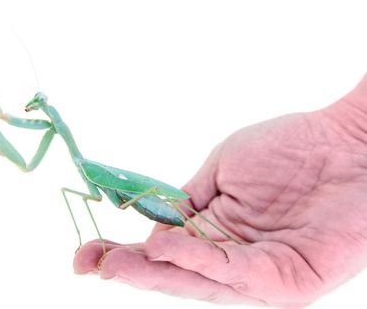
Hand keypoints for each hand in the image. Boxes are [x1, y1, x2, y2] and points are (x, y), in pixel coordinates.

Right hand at [74, 76, 366, 306]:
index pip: (161, 252)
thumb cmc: (288, 149)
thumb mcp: (221, 173)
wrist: (345, 141)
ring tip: (116, 262)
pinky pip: (236, 275)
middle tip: (89, 263)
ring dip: (155, 272)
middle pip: (173, 274)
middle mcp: (232, 260)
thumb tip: (149, 228)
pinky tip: (165, 249)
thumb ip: (186, 204)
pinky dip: (198, 262)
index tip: (83, 253)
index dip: (121, 254)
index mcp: (214, 235)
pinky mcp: (288, 282)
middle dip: (129, 270)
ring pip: (198, 281)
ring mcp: (259, 274)